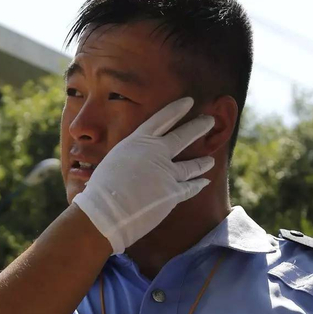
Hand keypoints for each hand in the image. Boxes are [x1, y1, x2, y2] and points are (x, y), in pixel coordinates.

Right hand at [71, 97, 214, 254]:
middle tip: (210, 121)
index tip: (189, 102)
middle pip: (183, 136)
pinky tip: (205, 181)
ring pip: (191, 165)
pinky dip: (198, 184)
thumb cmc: (101, 189)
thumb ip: (130, 156)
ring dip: (202, 162)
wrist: (106, 212)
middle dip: (199, 126)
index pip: (161, 119)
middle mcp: (156, 152)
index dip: (176, 109)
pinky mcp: (173, 193)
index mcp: (138, 141)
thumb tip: (135, 159)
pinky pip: (190, 187)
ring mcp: (167, 172)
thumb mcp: (114, 161)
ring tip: (210, 160)